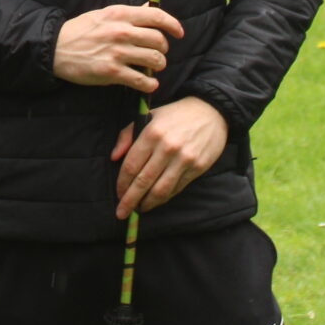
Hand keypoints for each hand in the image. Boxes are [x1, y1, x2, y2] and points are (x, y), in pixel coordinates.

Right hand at [53, 4, 185, 92]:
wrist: (56, 48)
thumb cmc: (81, 30)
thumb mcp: (105, 14)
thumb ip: (129, 13)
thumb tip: (150, 7)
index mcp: (120, 14)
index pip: (156, 16)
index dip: (173, 24)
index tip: (179, 33)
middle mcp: (121, 32)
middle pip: (159, 40)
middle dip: (163, 49)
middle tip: (158, 54)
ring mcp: (117, 53)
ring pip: (154, 60)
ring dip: (158, 66)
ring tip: (152, 68)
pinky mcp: (112, 72)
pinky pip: (142, 80)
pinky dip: (150, 84)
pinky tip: (148, 83)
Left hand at [111, 97, 227, 218]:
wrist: (210, 112)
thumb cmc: (174, 115)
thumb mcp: (148, 117)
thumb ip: (127, 135)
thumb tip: (114, 157)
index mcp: (151, 133)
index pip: (131, 166)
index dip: (122, 183)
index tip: (118, 194)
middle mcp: (167, 147)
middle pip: (143, 181)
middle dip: (130, 200)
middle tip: (122, 212)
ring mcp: (184, 159)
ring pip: (160, 190)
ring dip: (147, 203)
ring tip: (139, 209)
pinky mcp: (197, 167)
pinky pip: (176, 188)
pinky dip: (164, 198)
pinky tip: (156, 201)